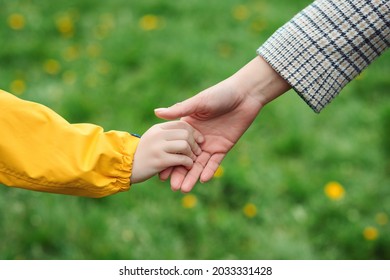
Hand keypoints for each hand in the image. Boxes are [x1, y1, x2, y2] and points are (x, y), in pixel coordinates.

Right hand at [130, 121, 203, 183]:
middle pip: (185, 133)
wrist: (124, 167)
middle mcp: (158, 135)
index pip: (181, 124)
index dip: (193, 132)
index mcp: (158, 128)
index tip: (199, 140)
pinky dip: (188, 163)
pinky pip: (181, 159)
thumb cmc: (141, 154)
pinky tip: (188, 166)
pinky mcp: (160, 161)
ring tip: (192, 160)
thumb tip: (178, 125)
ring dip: (192, 154)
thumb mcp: (152, 137)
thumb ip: (165, 131)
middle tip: (197, 152)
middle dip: (195, 143)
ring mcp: (158, 147)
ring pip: (184, 145)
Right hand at [155, 56, 289, 191]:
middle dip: (179, 173)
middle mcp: (198, 138)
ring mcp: (211, 144)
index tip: (160, 172)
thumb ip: (179, 110)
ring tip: (184, 189)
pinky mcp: (224, 147)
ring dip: (193, 176)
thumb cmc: (219, 94)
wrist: (244, 95)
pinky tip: (203, 180)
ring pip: (200, 164)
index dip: (169, 159)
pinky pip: (215, 162)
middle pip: (186, 159)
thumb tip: (156, 112)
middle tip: (172, 187)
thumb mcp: (198, 102)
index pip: (175, 147)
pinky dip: (209, 170)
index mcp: (188, 127)